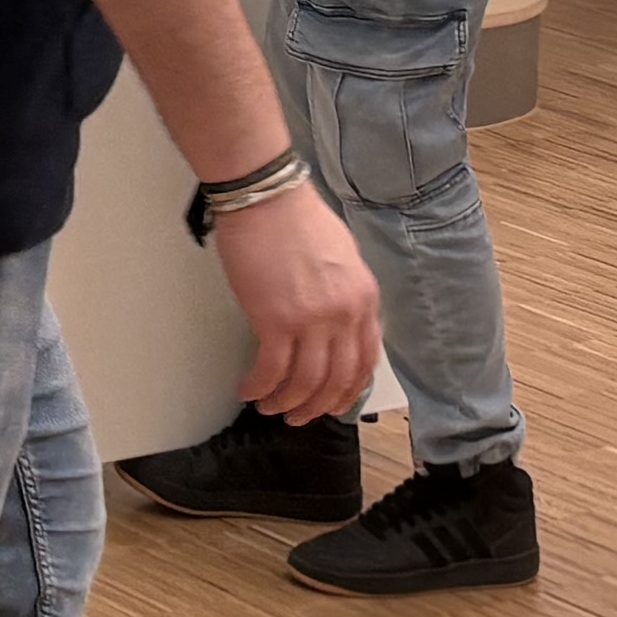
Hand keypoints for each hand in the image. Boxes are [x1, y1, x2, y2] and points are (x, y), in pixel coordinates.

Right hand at [209, 181, 380, 422]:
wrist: (268, 198)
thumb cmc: (299, 219)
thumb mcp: (344, 258)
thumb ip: (347, 296)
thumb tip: (337, 328)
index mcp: (364, 299)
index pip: (366, 361)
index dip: (348, 391)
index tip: (333, 403)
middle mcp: (345, 315)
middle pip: (338, 380)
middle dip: (317, 407)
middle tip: (299, 418)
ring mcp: (312, 320)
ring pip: (305, 383)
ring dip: (287, 404)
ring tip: (270, 409)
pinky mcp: (275, 321)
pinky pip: (271, 371)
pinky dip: (260, 388)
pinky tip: (250, 392)